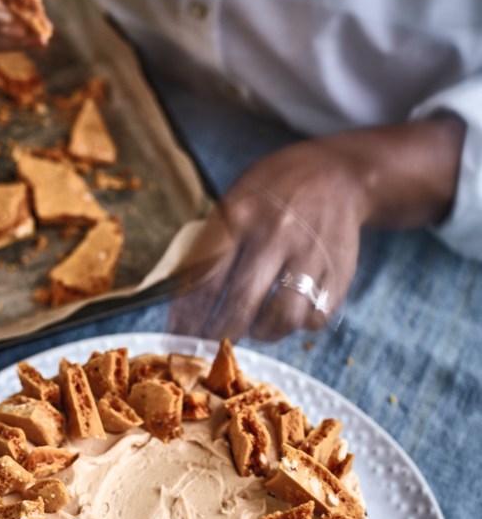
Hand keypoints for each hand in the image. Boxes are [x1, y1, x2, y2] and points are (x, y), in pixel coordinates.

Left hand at [168, 116, 463, 341]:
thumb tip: (181, 301)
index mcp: (241, 215)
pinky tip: (290, 314)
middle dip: (221, 333)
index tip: (179, 336)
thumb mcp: (236, 200)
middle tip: (213, 344)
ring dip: (263, 333)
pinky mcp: (340, 271)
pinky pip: (316, 317)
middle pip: (242, 302)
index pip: (207, 276)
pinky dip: (299, 325)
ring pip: (283, 317)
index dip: (189, 314)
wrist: (338, 174)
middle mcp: (277, 233)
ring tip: (256, 328)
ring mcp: (312, 253)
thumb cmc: (272, 193)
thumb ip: (211, 245)